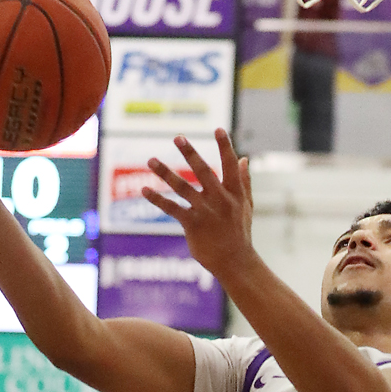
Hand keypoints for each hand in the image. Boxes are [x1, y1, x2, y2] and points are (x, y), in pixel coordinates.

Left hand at [142, 128, 252, 278]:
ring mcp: (205, 211)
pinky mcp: (192, 224)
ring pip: (182, 187)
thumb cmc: (240, 233)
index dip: (224, 147)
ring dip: (165, 172)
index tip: (218, 129)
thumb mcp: (246, 206)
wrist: (235, 262)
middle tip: (178, 137)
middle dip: (190, 153)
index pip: (230, 165)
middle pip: (203, 171)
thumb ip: (245, 181)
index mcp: (234, 192)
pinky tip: (144, 189)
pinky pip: (171, 208)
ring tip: (150, 160)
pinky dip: (157, 199)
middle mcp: (219, 199)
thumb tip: (245, 159)